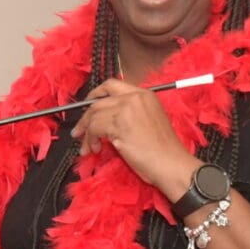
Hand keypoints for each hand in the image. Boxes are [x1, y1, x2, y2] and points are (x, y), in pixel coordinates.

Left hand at [69, 78, 199, 193]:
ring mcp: (126, 108)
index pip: (112, 85)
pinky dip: (90, 139)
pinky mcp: (118, 123)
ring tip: (88, 147)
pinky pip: (94, 128)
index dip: (95, 95)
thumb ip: (128, 114)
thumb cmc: (162, 150)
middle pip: (99, 101)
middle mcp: (135, 97)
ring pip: (93, 115)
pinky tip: (94, 149)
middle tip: (79, 132)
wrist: (171, 163)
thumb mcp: (147, 121)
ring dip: (86, 133)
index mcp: (144, 94)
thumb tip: (104, 120)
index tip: (87, 106)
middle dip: (85, 118)